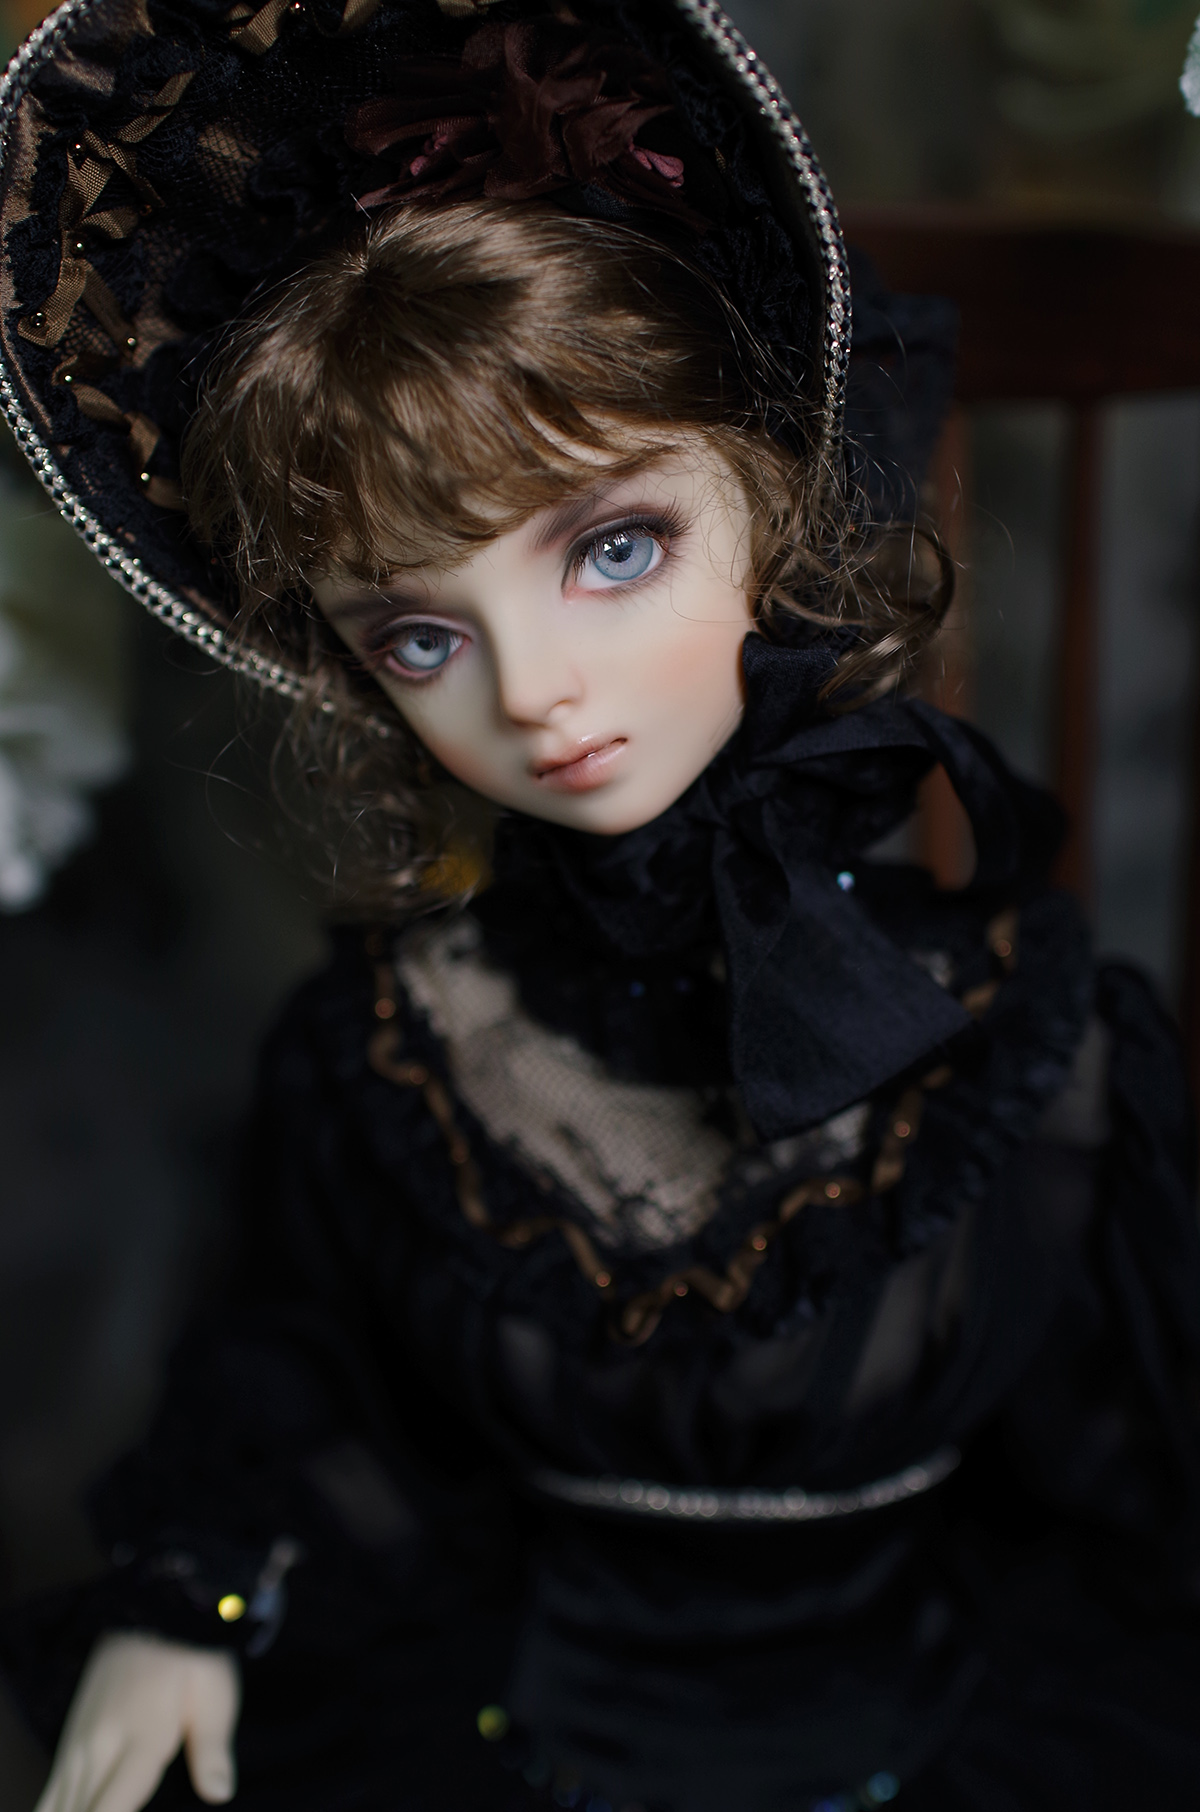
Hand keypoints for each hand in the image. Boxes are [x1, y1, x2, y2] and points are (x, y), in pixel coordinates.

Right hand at [33, 1632, 239, 1811]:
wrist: (150, 1615)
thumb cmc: (190, 1661)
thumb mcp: (216, 1695)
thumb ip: (212, 1750)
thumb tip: (219, 1793)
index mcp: (142, 1738)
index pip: (113, 1808)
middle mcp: (101, 1746)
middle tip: (119, 1807)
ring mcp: (78, 1745)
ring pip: (61, 1806)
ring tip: (96, 1806)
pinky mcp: (68, 1743)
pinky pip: (49, 1794)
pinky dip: (55, 1810)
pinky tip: (68, 1810)